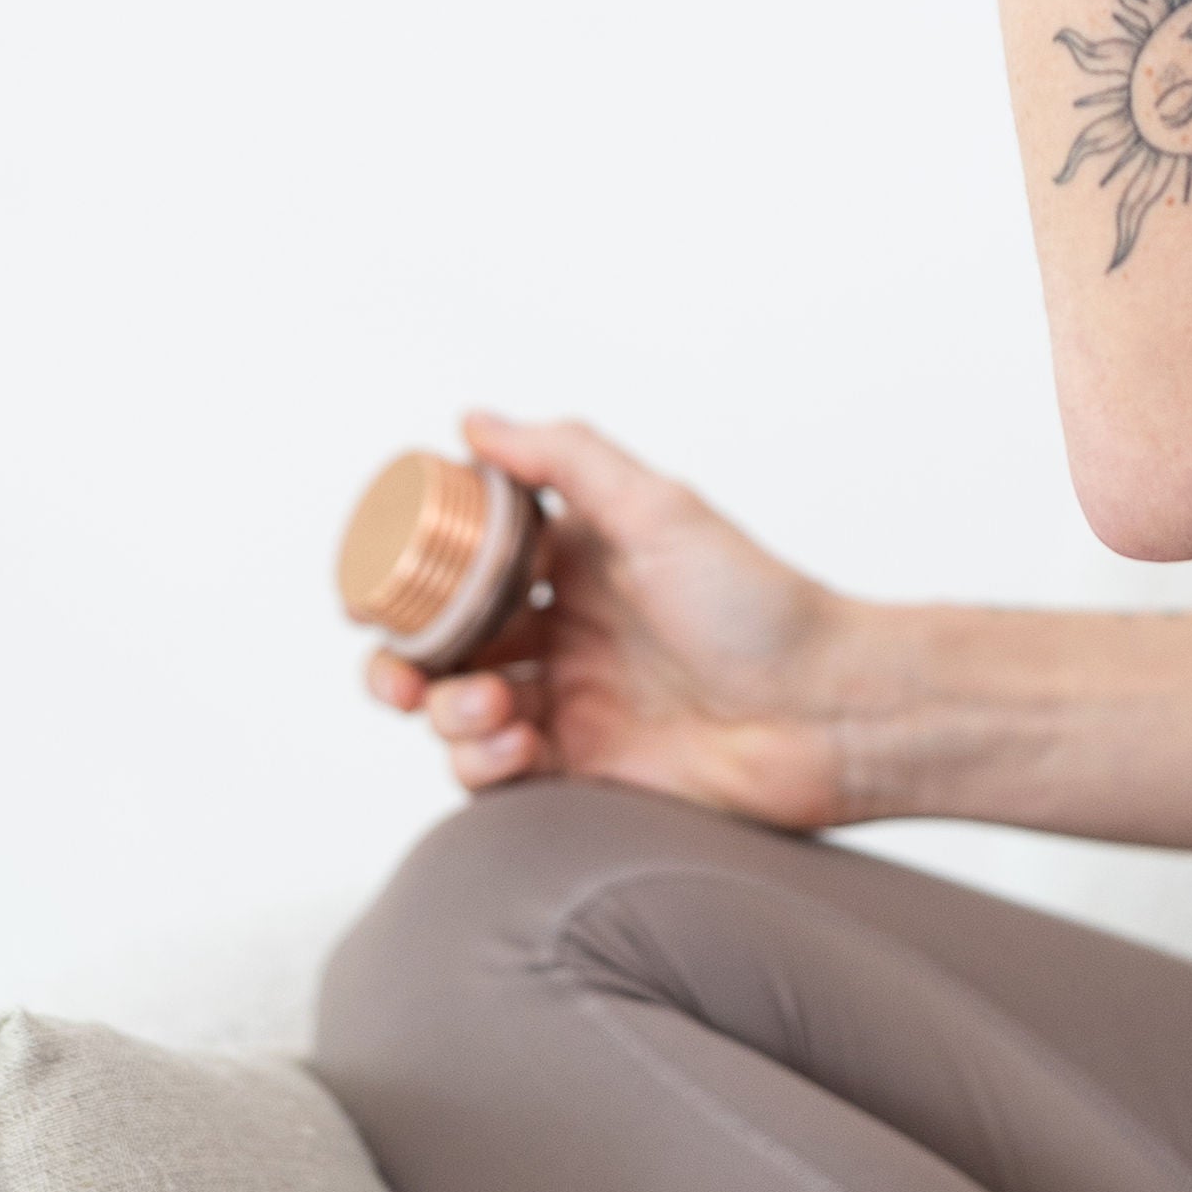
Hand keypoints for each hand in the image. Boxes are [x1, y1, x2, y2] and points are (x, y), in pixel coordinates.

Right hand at [363, 414, 878, 827]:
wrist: (822, 713)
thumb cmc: (757, 604)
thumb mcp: (660, 511)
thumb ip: (567, 459)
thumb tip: (473, 419)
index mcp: (578, 561)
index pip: (470, 567)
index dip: (414, 583)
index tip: (370, 595)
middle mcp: (567, 629)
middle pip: (447, 648)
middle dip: (404, 664)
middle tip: (400, 678)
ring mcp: (571, 702)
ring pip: (459, 712)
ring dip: (448, 714)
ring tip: (493, 711)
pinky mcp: (579, 772)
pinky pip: (493, 771)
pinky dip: (483, 762)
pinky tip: (518, 748)